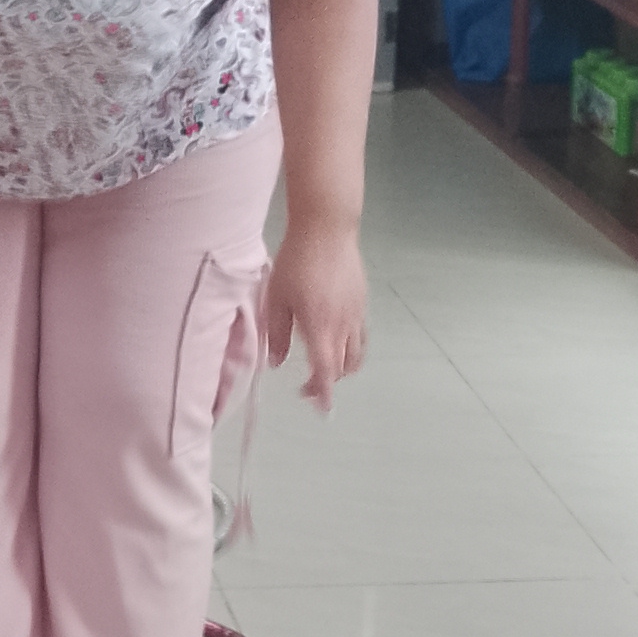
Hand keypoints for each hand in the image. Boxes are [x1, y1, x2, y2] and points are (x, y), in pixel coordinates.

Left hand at [262, 216, 366, 407]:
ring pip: (356, 354)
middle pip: (343, 367)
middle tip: (307, 384)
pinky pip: (361, 335)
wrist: (327, 228)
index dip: (323, 392)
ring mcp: (357, 313)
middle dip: (328, 382)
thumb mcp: (276, 298)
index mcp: (321, 327)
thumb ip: (276, 334)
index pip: (326, 371)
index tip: (320, 408)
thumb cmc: (297, 260)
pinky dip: (351, 347)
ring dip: (342, 367)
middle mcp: (344, 325)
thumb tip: (275, 361)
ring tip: (325, 365)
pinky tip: (336, 339)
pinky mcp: (362, 301)